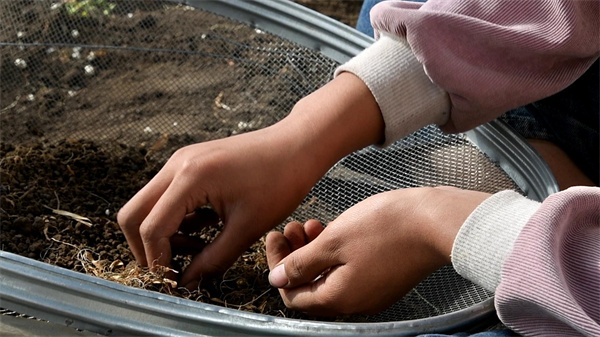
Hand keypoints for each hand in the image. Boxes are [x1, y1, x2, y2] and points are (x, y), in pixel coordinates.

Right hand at [117, 73, 383, 288]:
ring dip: (163, 232)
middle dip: (147, 247)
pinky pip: (166, 195)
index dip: (158, 261)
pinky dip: (176, 218)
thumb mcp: (247, 228)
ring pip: (148, 205)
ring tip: (199, 248)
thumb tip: (188, 282)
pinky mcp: (190, 163)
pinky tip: (205, 229)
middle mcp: (177, 165)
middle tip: (172, 268)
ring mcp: (182, 161)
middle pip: (133, 214)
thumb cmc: (281, 180)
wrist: (297, 146)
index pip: (151, 228)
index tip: (173, 280)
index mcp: (190, 178)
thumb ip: (213, 260)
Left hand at [266, 186, 490, 315]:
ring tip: (311, 224)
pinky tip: (332, 229)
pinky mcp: (384, 278)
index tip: (275, 237)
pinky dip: (334, 253)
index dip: (278, 266)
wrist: (436, 221)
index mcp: (339, 298)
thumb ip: (302, 263)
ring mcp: (372, 292)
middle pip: (311, 286)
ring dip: (314, 252)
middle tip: (291, 228)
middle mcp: (355, 302)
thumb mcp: (334, 241)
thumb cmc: (386, 227)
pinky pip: (348, 271)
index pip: (293, 294)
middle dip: (295, 256)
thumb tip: (277, 280)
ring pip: (329, 276)